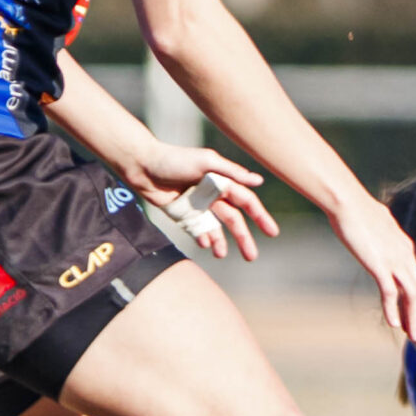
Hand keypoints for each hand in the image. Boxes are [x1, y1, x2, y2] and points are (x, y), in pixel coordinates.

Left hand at [124, 143, 278, 260]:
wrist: (142, 166)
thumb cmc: (174, 159)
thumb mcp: (205, 161)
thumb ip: (231, 171)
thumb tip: (259, 180)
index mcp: (223, 182)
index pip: (247, 202)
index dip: (261, 217)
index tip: (272, 233)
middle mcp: (214, 195)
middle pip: (234, 221)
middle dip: (244, 238)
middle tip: (252, 257)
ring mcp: (199, 207)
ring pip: (216, 229)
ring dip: (221, 242)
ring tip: (222, 255)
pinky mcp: (183, 214)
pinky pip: (196, 230)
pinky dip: (202, 238)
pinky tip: (204, 245)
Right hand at [333, 197, 415, 339]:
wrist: (347, 202)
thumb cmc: (356, 210)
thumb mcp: (376, 225)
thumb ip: (382, 235)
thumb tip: (379, 232)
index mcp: (405, 247)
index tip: (412, 316)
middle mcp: (406, 255)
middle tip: (415, 332)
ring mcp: (394, 260)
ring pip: (412, 295)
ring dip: (412, 317)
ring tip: (410, 335)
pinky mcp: (380, 264)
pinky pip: (391, 293)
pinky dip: (394, 310)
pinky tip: (393, 323)